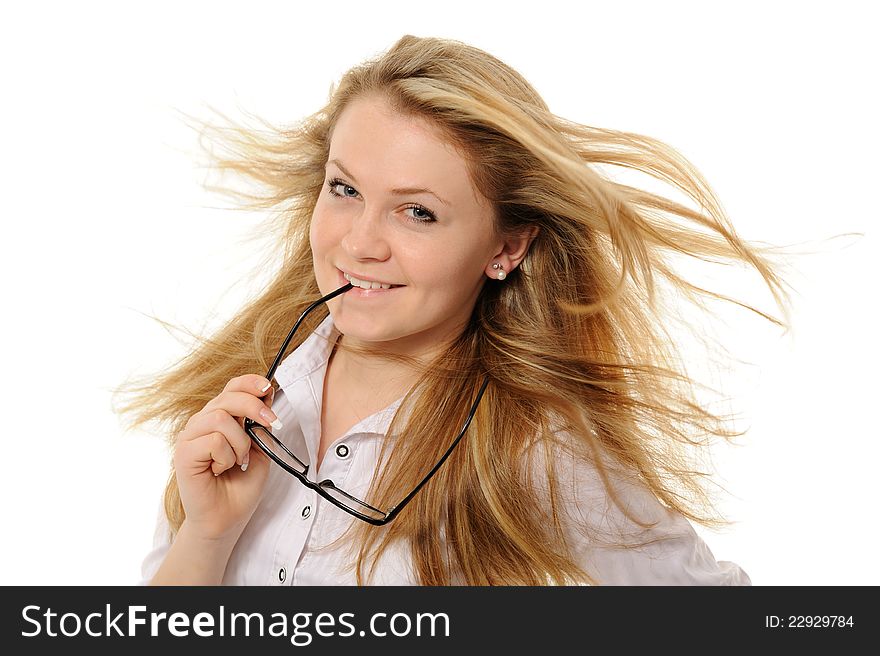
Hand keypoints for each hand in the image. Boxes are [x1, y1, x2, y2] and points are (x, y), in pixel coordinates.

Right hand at [172, 374, 279, 542]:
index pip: (231, 388)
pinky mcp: (183, 453)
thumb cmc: (240, 487)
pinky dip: (226, 456)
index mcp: (218, 419)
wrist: (226, 520)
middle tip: (272, 423)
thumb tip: (266, 396)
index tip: (268, 388)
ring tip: (239, 461)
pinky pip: (213, 440)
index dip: (249, 383)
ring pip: (221, 418)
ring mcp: (190, 437)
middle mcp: (202, 424)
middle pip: (228, 397)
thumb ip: (260, 426)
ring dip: (240, 442)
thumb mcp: (260, 451)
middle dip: (255, 408)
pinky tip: (220, 469)